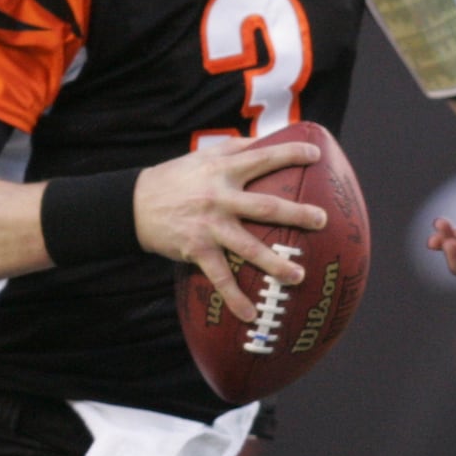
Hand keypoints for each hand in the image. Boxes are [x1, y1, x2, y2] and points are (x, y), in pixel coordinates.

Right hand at [134, 136, 326, 323]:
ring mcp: (209, 226)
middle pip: (265, 207)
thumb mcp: (199, 157)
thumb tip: (261, 141)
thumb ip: (232, 150)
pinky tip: (249, 315)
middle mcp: (219, 198)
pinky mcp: (197, 250)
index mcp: (222, 171)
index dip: (290, 154)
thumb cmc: (172, 179)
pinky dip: (235, 298)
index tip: (315, 154)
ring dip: (275, 264)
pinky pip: (220, 277)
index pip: (262, 158)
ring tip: (298, 276)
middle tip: (322, 220)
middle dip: (296, 214)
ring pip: (248, 247)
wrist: (133, 205)